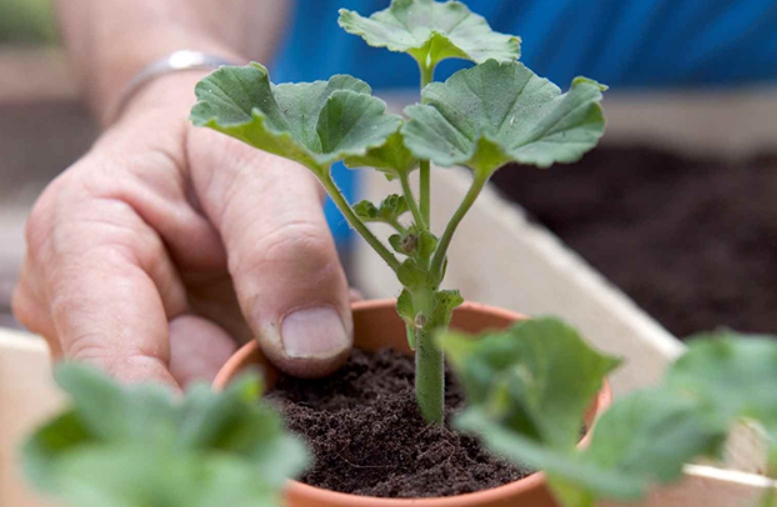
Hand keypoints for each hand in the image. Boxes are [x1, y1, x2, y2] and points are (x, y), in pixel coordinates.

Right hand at [13, 72, 352, 387]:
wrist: (201, 142)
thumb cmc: (221, 136)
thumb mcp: (262, 165)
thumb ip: (285, 245)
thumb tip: (313, 352)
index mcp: (80, 238)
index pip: (111, 360)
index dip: (182, 410)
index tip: (260, 421)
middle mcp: (77, 304)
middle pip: (148, 400)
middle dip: (233, 405)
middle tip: (310, 391)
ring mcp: (113, 338)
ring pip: (181, 409)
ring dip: (254, 396)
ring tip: (311, 362)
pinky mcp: (154, 358)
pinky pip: (207, 395)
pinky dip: (260, 386)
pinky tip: (297, 362)